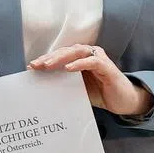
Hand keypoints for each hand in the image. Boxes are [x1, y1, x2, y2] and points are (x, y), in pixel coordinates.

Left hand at [28, 45, 152, 117]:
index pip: (59, 55)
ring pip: (76, 52)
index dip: (45, 60)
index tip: (31, 67)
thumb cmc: (99, 93)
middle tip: (35, 65)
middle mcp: (88, 54)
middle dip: (49, 57)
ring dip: (61, 58)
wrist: (122, 102)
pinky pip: (92, 61)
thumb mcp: (76, 88)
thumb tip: (41, 86)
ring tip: (48, 65)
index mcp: (79, 58)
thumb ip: (62, 83)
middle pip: (65, 51)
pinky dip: (79, 63)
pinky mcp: (107, 67)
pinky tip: (68, 68)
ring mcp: (98, 59)